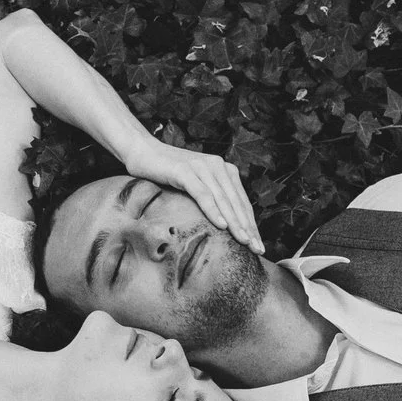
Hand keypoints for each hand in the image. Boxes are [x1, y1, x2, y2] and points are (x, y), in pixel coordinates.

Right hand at [120, 139, 264, 251]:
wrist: (142, 151)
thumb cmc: (167, 173)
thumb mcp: (195, 185)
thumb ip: (211, 198)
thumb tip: (224, 226)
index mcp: (224, 170)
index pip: (241, 202)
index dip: (252, 225)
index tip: (259, 246)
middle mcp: (218, 166)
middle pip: (236, 203)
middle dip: (248, 228)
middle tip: (258, 249)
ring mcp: (202, 167)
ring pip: (223, 200)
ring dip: (235, 223)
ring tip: (244, 241)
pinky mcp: (185, 171)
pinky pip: (202, 194)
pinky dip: (213, 210)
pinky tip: (222, 226)